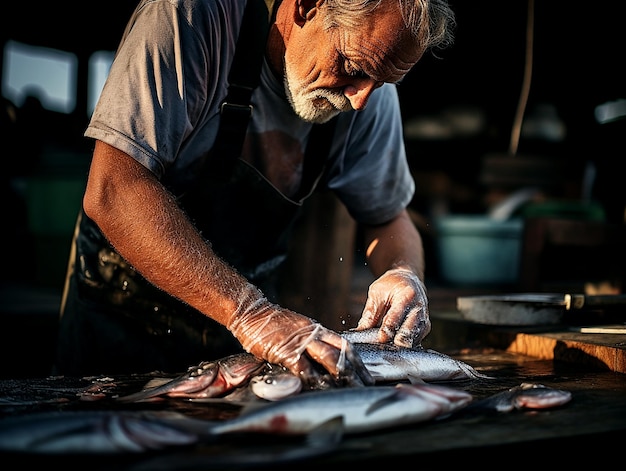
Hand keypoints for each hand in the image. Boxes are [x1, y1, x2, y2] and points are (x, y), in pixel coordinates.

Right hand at [228, 294, 373, 387]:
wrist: (251, 312)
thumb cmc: (271, 323)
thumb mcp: (297, 329)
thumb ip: (308, 343)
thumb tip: (317, 360)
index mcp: (316, 329)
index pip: (344, 343)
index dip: (357, 359)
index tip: (366, 373)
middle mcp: (313, 334)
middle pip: (342, 351)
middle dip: (356, 370)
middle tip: (366, 384)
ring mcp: (301, 342)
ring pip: (328, 357)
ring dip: (342, 374)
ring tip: (351, 388)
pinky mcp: (286, 351)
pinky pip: (304, 366)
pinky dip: (313, 378)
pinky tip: (321, 387)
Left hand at [356, 267, 429, 346]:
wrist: (409, 280)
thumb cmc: (392, 285)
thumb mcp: (377, 292)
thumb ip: (370, 312)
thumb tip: (361, 329)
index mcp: (407, 295)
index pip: (396, 316)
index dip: (387, 329)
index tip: (380, 338)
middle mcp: (419, 308)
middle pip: (410, 330)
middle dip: (398, 341)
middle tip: (384, 346)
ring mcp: (424, 319)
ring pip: (415, 339)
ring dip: (401, 345)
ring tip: (387, 347)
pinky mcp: (425, 328)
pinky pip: (416, 341)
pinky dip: (405, 345)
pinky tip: (394, 345)